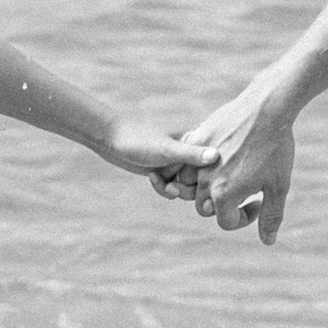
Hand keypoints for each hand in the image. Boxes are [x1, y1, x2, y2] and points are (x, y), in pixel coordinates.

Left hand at [100, 113, 221, 188]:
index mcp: (197, 140)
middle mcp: (190, 151)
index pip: (215, 165)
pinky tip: (152, 177)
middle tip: (173, 186)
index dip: (210, 178)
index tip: (198, 186)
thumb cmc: (139, 138)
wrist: (111, 138)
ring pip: (188, 187)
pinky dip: (164, 188)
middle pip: (203, 180)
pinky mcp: (165, 170)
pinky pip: (173, 188)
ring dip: (175, 190)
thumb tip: (217, 156)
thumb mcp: (166, 149)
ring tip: (163, 183)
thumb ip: (191, 154)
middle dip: (189, 188)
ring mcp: (177, 162)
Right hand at [153, 84, 294, 244]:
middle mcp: (205, 180)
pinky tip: (224, 154)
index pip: (226, 222)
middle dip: (224, 204)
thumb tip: (268, 242)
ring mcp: (197, 158)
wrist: (267, 108)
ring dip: (208, 185)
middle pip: (205, 207)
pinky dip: (202, 163)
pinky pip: (191, 158)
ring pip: (193, 185)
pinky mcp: (196, 138)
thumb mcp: (279, 186)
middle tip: (245, 189)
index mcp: (223, 195)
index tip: (260, 202)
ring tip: (230, 174)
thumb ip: (271, 216)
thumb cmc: (275, 149)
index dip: (245, 217)